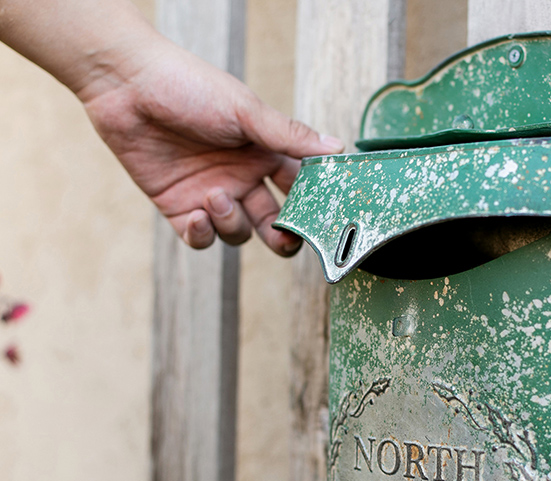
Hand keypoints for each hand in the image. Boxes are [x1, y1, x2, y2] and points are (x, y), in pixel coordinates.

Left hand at [79, 39, 342, 252]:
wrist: (126, 84)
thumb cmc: (188, 86)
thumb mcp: (246, 111)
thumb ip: (290, 136)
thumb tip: (337, 147)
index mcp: (263, 154)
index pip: (298, 190)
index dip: (309, 208)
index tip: (316, 217)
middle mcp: (241, 178)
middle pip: (274, 224)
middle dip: (283, 238)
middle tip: (283, 238)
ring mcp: (211, 195)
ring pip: (238, 233)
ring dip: (232, 223)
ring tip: (215, 197)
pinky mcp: (179, 208)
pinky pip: (201, 239)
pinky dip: (203, 234)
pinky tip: (197, 215)